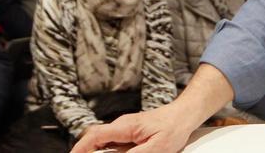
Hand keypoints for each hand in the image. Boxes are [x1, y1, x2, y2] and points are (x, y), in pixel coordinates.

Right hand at [72, 103, 199, 152]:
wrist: (183, 115)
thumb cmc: (173, 127)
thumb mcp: (157, 147)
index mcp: (125, 127)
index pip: (95, 136)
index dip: (81, 147)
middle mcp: (121, 125)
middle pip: (96, 139)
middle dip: (87, 151)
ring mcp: (124, 128)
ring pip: (104, 142)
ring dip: (100, 152)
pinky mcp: (129, 132)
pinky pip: (113, 143)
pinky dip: (109, 151)